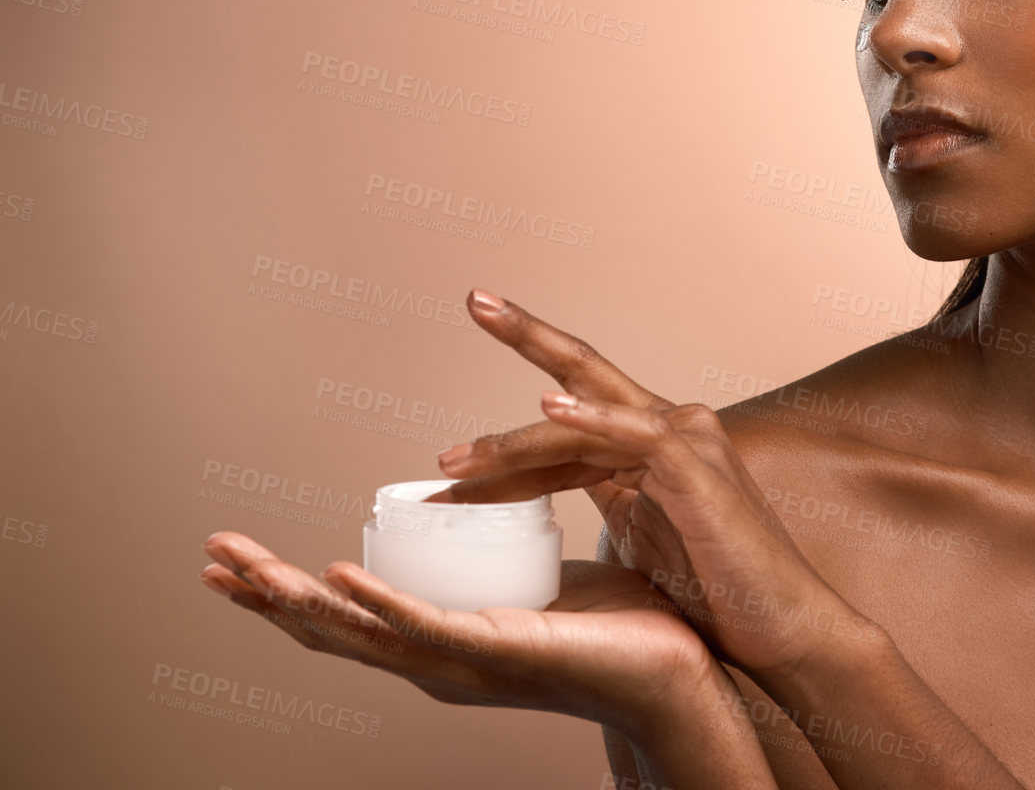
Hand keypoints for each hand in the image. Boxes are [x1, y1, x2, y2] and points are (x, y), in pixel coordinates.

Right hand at [199, 529, 728, 735]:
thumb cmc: (623, 628)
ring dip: (295, 596)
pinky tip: (335, 579)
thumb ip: (512, 556)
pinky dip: (378, 603)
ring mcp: (466, 661)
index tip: (236, 557)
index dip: (290, 588)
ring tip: (240, 564)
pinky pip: (428, 626)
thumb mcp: (544, 579)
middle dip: (265, 592)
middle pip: (334, 628)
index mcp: (449, 638)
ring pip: (362, 628)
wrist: (683, 670)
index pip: (352, 614)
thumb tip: (496, 507)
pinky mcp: (501, 652)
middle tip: (208, 555)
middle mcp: (444, 658)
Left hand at [430, 289, 880, 681]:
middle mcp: (671, 426)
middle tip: (475, 300)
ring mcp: (687, 441)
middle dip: (527, 332)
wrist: (779, 628)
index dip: (508, 434)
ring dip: (516, 439)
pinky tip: (548, 410)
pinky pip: (634, 433)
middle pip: (585, 372)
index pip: (569, 419)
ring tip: (456, 459)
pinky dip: (591, 419)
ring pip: (587, 419)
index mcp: (652, 444)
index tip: (450, 444)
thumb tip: (550, 508)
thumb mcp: (640, 537)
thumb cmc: (718, 591)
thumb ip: (609, 503)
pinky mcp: (697, 467)